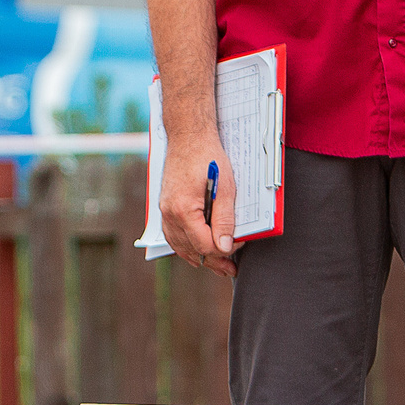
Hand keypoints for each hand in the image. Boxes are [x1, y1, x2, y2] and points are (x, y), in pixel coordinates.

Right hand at [158, 132, 237, 276]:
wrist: (188, 136)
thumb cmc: (208, 157)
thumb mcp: (224, 188)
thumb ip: (224, 219)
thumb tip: (225, 246)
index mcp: (184, 210)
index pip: (204, 245)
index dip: (224, 250)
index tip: (239, 246)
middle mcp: (169, 214)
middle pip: (191, 250)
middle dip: (213, 261)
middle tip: (231, 268)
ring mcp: (164, 212)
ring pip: (180, 246)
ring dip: (199, 257)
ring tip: (217, 266)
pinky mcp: (165, 207)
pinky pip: (173, 236)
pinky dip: (185, 247)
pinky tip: (195, 253)